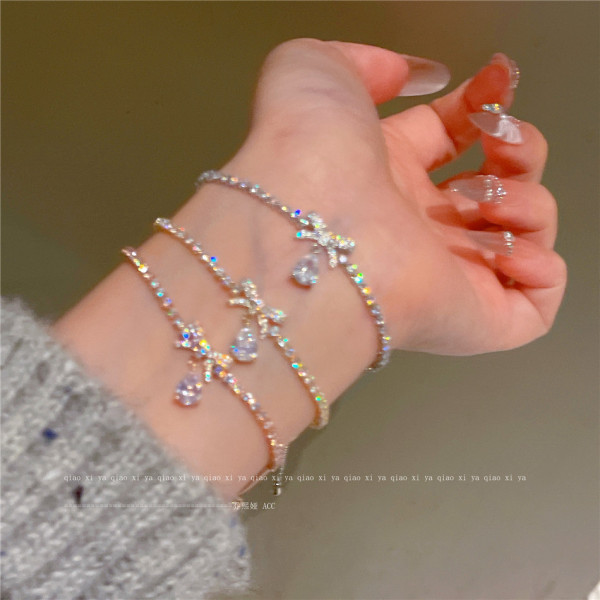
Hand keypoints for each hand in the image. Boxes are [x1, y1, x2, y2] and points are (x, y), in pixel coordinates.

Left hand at [224, 39, 565, 355]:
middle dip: (518, 151)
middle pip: (495, 187)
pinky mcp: (474, 321)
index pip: (453, 142)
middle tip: (499, 143)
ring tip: (487, 198)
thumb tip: (417, 78)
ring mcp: (447, 276)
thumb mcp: (318, 70)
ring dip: (529, 202)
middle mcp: (417, 226)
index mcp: (385, 175)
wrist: (310, 224)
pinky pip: (533, 304)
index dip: (483, 108)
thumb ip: (367, 63)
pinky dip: (540, 265)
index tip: (496, 84)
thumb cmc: (309, 150)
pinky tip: (502, 246)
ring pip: (521, 238)